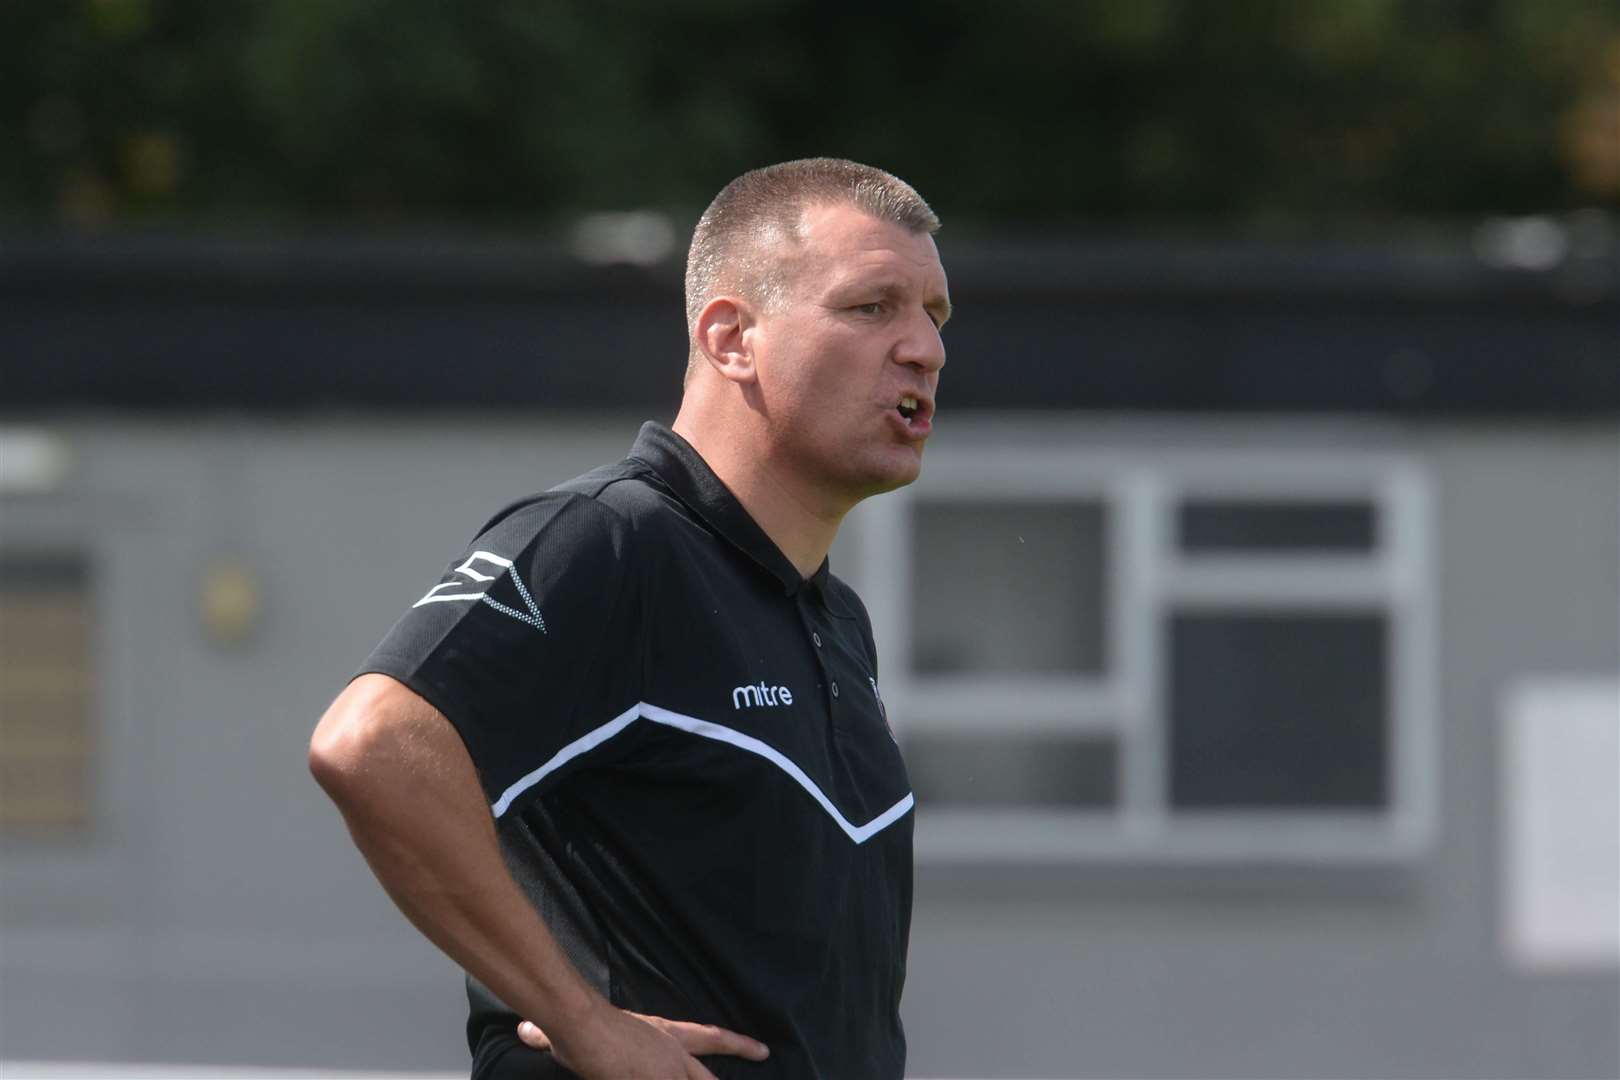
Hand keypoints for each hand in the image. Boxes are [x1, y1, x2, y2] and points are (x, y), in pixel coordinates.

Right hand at [519, 1005, 768, 1079]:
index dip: (737, 1045)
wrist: (583, 1023)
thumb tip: (524, 1031)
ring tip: (742, 1069)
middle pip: (708, 1076)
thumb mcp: (577, 1032)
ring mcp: (666, 1074)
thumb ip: (552, 1038)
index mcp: (664, 1035)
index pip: (709, 1038)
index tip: (763, 1050)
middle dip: (732, 1070)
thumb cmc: (579, 1024)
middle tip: (761, 1059)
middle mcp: (672, 1055)